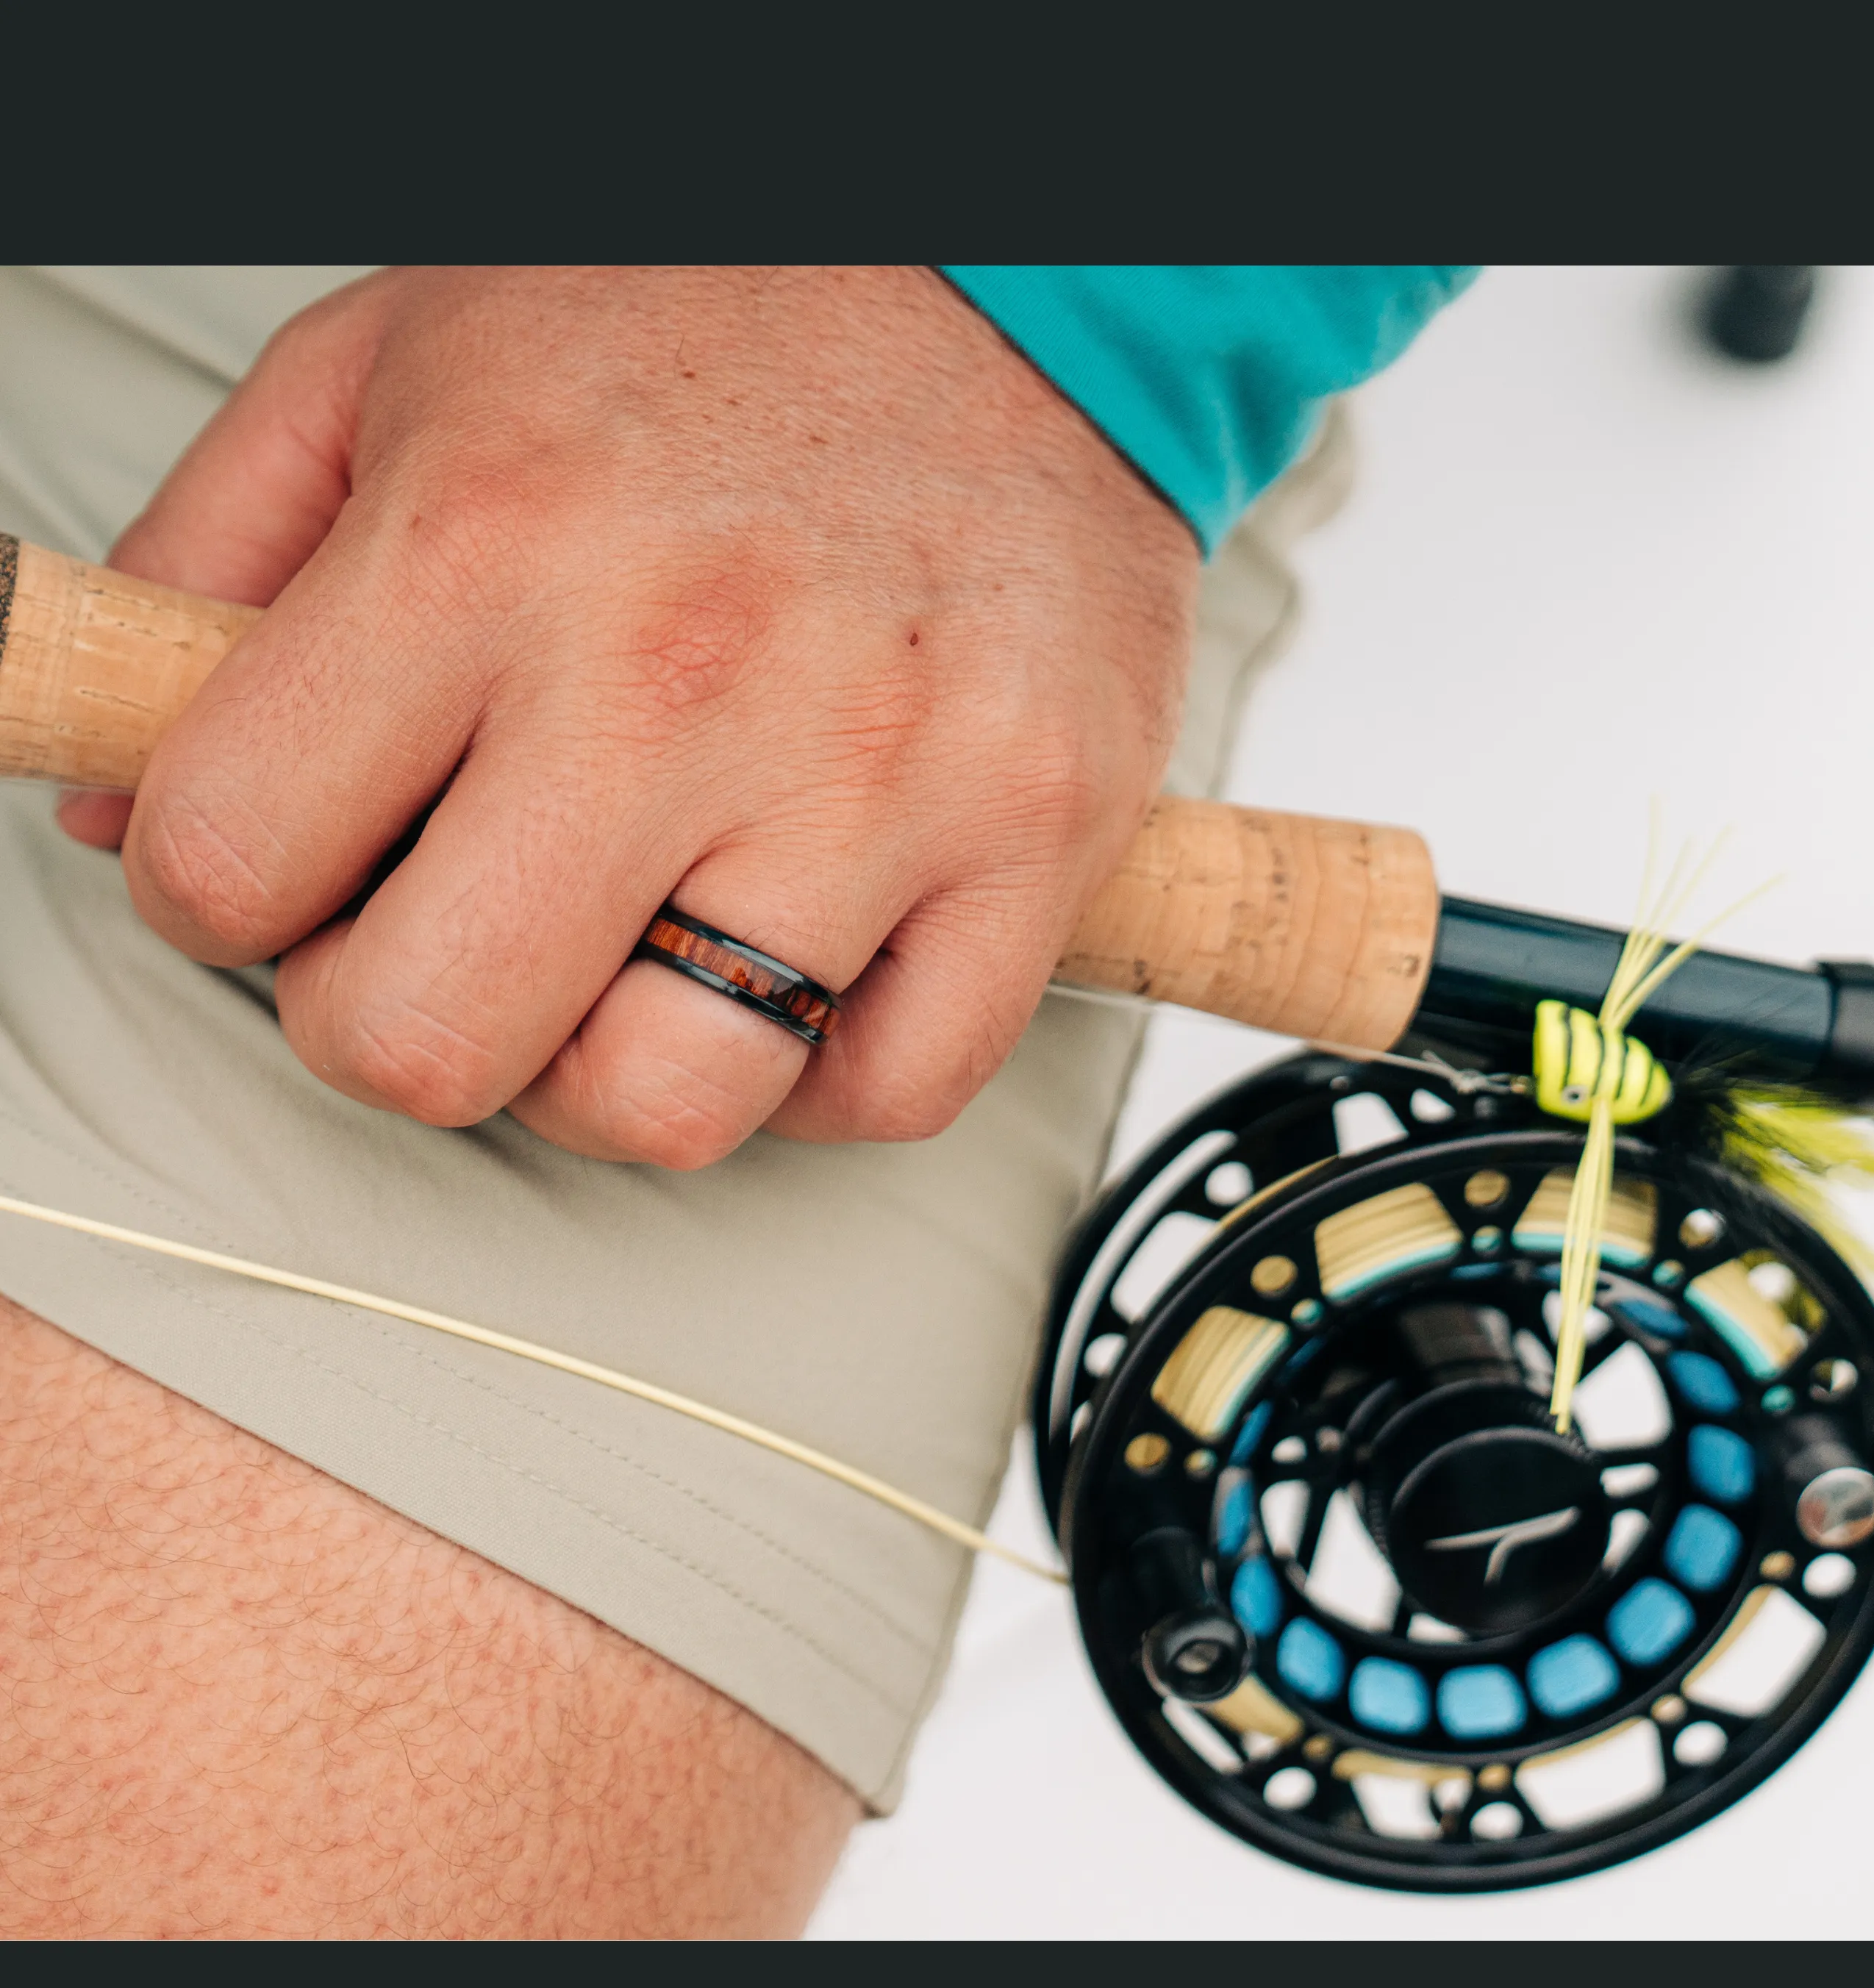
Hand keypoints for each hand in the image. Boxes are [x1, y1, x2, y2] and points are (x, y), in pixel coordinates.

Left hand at [60, 267, 1198, 1164]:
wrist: (1022, 285)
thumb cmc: (715, 325)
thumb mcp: (394, 363)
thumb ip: (211, 568)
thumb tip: (130, 802)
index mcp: (482, 541)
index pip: (234, 866)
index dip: (225, 904)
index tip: (295, 875)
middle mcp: (678, 672)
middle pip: (430, 1041)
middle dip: (394, 1025)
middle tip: (444, 945)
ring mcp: (875, 774)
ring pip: (664, 1104)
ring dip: (604, 1076)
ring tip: (625, 964)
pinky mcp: (1032, 840)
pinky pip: (887, 1092)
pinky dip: (815, 1079)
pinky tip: (791, 970)